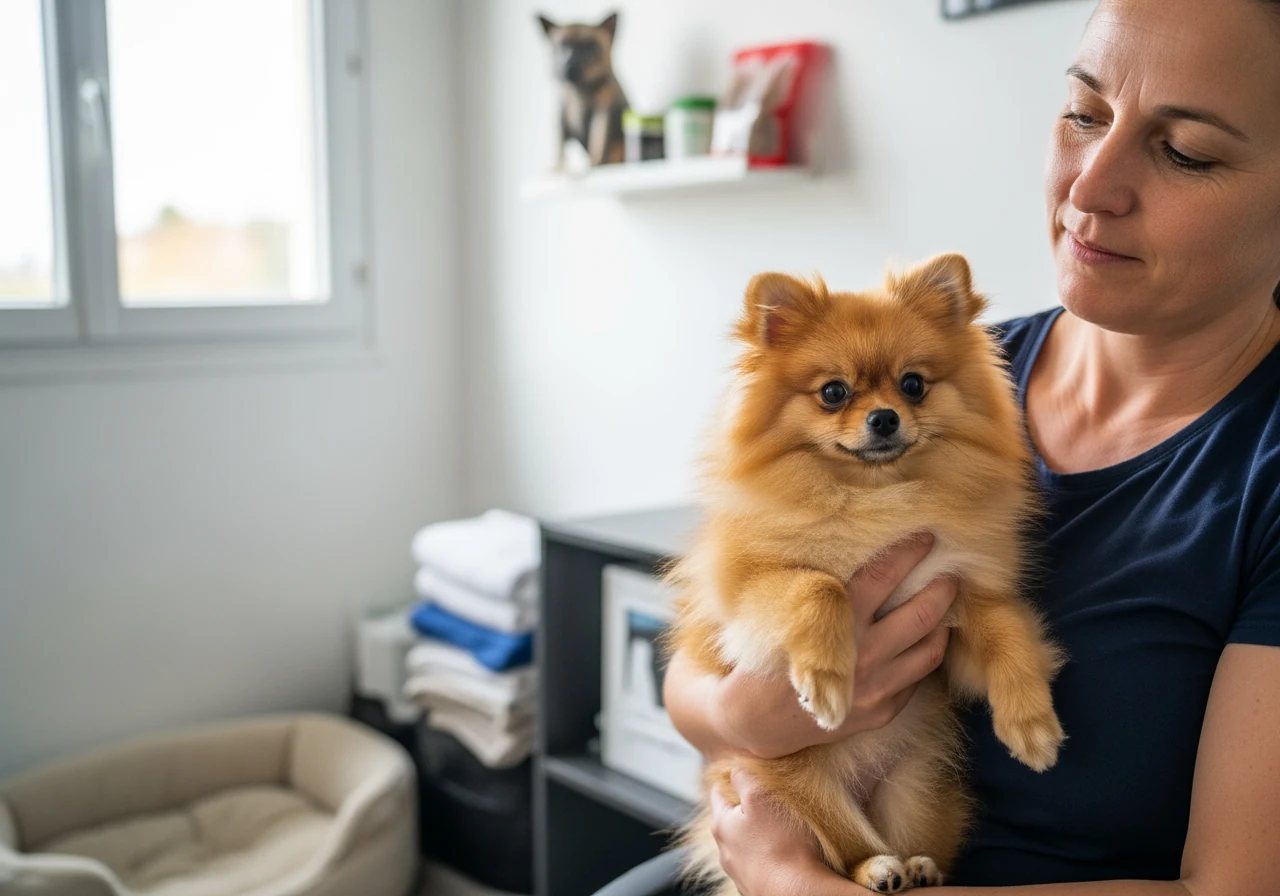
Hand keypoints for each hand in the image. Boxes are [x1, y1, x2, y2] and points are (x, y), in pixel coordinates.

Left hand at [709, 767, 833, 895]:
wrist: (797, 893)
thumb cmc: (782, 845)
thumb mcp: (761, 796)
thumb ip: (744, 777)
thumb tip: (735, 769)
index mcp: (721, 825)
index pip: (718, 793)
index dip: (731, 779)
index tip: (745, 773)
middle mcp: (725, 851)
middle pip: (731, 820)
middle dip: (747, 808)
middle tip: (768, 800)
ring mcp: (739, 872)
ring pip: (744, 844)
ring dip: (757, 835)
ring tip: (779, 830)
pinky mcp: (756, 887)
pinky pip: (759, 864)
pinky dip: (767, 856)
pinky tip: (783, 854)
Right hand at [715, 534, 955, 758]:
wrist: (757, 720)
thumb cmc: (768, 659)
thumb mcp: (790, 618)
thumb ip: (827, 596)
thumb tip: (865, 562)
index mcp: (836, 625)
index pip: (882, 578)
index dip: (907, 554)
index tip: (925, 536)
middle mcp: (862, 656)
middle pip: (919, 614)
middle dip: (941, 588)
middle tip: (952, 571)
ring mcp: (876, 688)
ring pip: (929, 649)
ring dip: (943, 623)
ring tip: (947, 606)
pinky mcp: (883, 712)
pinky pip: (916, 679)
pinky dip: (924, 655)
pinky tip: (925, 641)